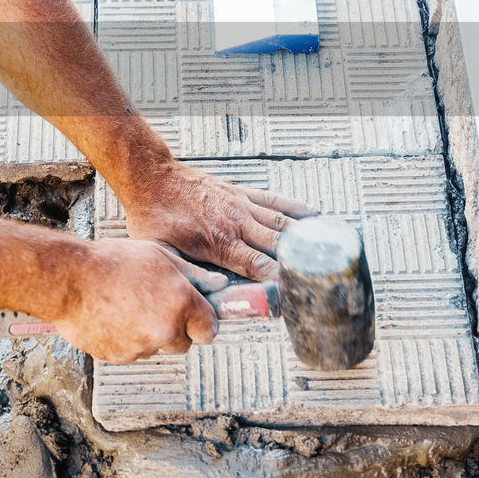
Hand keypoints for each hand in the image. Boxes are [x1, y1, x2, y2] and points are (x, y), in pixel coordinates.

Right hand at [53, 238, 220, 363]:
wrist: (68, 280)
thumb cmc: (110, 261)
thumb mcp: (158, 255)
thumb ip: (193, 275)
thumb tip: (217, 285)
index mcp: (181, 303)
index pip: (209, 329)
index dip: (202, 322)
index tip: (196, 317)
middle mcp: (166, 329)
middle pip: (184, 343)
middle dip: (175, 329)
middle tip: (153, 305)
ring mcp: (142, 347)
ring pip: (155, 346)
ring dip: (148, 333)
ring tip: (125, 305)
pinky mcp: (120, 357)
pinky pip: (132, 352)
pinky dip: (126, 339)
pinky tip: (111, 316)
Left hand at [123, 162, 313, 279]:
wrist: (151, 178)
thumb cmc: (154, 217)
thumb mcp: (164, 254)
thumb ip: (188, 275)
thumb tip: (211, 297)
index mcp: (220, 243)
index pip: (259, 267)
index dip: (279, 284)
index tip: (293, 299)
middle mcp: (236, 223)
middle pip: (278, 247)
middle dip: (298, 265)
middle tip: (319, 280)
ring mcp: (241, 206)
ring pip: (282, 223)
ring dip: (304, 238)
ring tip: (327, 251)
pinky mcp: (240, 192)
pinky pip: (274, 200)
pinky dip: (295, 207)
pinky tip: (314, 215)